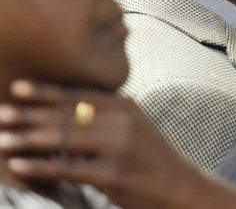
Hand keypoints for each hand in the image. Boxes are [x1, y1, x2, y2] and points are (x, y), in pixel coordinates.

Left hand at [0, 80, 235, 208]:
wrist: (178, 186)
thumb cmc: (149, 156)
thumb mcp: (133, 125)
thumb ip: (105, 113)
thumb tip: (61, 107)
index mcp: (126, 105)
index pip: (79, 94)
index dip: (46, 91)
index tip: (18, 88)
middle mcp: (123, 121)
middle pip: (67, 114)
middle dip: (29, 114)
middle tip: (0, 112)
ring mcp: (119, 147)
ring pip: (64, 139)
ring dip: (27, 139)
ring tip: (1, 139)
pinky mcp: (113, 175)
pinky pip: (68, 169)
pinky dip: (40, 167)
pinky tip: (19, 166)